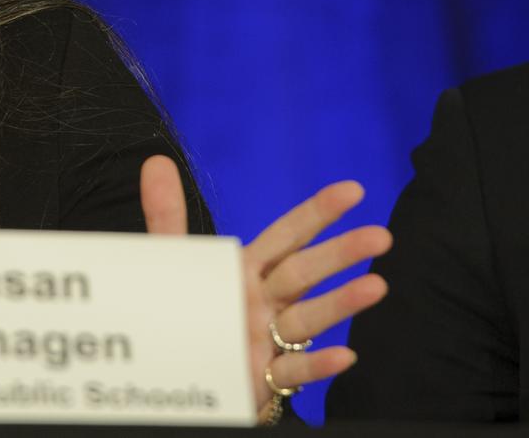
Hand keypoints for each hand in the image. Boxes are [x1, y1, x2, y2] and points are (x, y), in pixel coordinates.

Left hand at [140, 155, 391, 420]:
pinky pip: (293, 370)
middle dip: (341, 253)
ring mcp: (268, 338)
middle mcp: (264, 300)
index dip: (317, 213)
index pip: (286, 236)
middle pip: (304, 272)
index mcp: (246, 270)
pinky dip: (318, 364)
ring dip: (342, 303)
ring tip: (378, 286)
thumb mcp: (175, 262)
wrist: (186, 374)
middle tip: (382, 236)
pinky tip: (345, 355)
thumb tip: (156, 161)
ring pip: (307, 318)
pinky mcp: (263, 377)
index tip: (353, 190)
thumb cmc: (193, 311)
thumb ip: (167, 215)